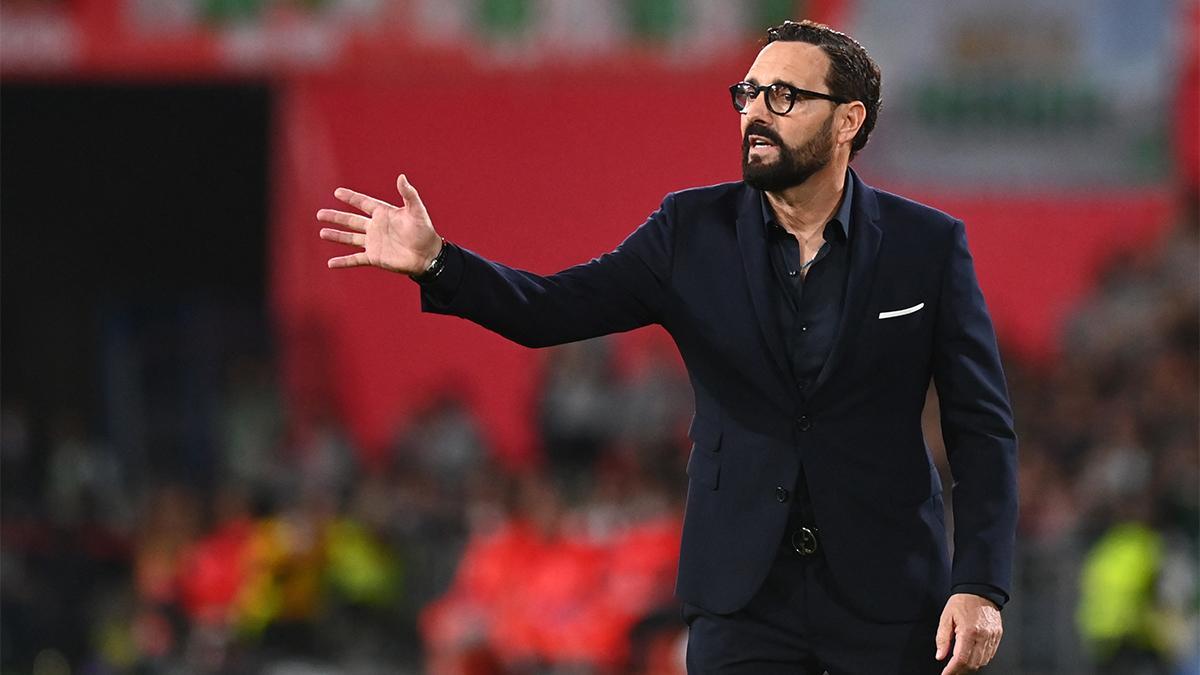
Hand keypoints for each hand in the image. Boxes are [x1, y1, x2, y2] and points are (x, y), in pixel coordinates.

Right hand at [318, 174, 441, 274]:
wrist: (428, 256)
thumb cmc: (424, 232)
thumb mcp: (417, 211)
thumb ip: (408, 194)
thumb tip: (401, 176)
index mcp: (384, 214)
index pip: (363, 203)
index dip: (351, 197)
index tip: (337, 192)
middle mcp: (376, 227)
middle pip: (351, 220)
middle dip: (336, 217)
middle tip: (320, 214)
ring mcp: (374, 242)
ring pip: (350, 238)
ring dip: (336, 235)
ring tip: (322, 233)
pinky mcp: (374, 257)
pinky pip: (355, 259)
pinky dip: (343, 261)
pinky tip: (330, 263)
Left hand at [935, 593, 1001, 673]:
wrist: (980, 590)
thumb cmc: (962, 601)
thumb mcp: (946, 618)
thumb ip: (942, 639)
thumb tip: (940, 656)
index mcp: (969, 631)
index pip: (961, 659)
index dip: (952, 670)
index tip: (945, 674)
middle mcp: (983, 636)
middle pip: (973, 663)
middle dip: (960, 670)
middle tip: (950, 671)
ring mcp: (992, 637)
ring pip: (982, 661)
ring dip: (970, 666)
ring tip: (959, 665)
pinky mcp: (997, 636)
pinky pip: (990, 655)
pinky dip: (980, 660)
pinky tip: (971, 657)